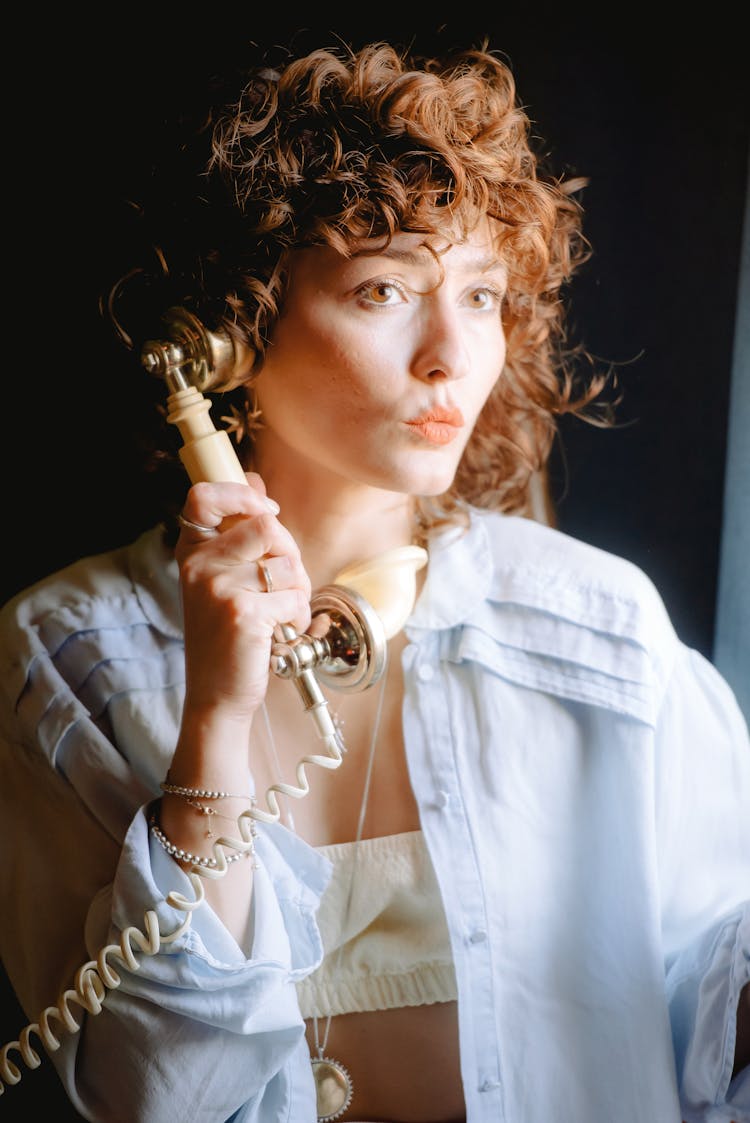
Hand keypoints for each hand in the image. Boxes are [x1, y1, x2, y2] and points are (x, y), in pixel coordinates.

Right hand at [175, 474, 311, 726]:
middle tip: (284, 585)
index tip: (266, 512)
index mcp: (192, 552)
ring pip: (288, 563)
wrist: (216, 694)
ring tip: (280, 614)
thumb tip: (254, 478)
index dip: (242, 494)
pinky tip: (281, 634)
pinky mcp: (243, 613)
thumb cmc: (227, 636)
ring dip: (298, 590)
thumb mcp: (222, 579)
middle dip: (291, 554)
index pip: (203, 496)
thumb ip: (238, 532)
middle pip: (266, 526)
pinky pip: (295, 596)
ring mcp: (219, 588)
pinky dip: (299, 617)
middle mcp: (199, 565)